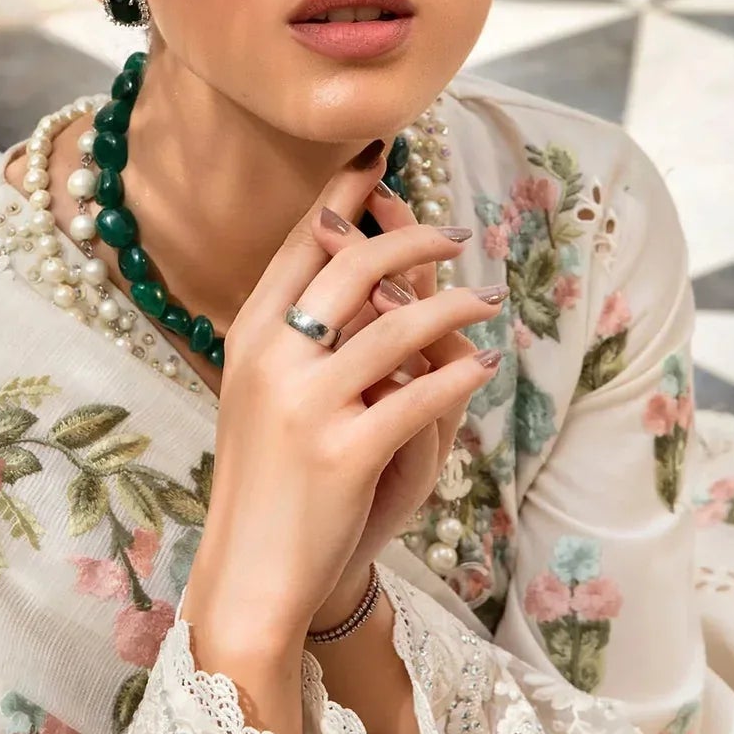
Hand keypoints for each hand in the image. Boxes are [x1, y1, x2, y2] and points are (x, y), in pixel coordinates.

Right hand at [180, 143, 507, 656]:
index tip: (378, 160)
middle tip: (454, 236)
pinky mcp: (343, 453)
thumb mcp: (260, 393)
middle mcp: (271, 359)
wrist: (250, 572)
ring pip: (397, 327)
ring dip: (453, 306)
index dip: (341, 198)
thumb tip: (349, 268)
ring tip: (486, 301)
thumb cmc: (264, 478)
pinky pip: (420, 398)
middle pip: (351, 268)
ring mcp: (305, 405)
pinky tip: (486, 366)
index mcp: (248, 337)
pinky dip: (460, 378)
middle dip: (410, 240)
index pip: (301, 246)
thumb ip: (293, 332)